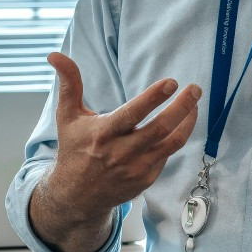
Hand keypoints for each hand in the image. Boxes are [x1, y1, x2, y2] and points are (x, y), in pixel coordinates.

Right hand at [38, 52, 201, 214]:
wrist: (77, 195)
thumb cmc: (74, 150)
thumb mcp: (67, 117)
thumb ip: (69, 84)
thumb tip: (55, 55)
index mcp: (103, 134)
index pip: (133, 113)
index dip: (153, 97)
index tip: (172, 82)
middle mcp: (121, 152)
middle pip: (160, 128)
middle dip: (182, 106)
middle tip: (195, 88)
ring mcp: (136, 168)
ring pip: (172, 143)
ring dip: (187, 122)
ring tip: (194, 104)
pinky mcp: (146, 179)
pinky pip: (167, 155)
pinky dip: (175, 137)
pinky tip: (179, 124)